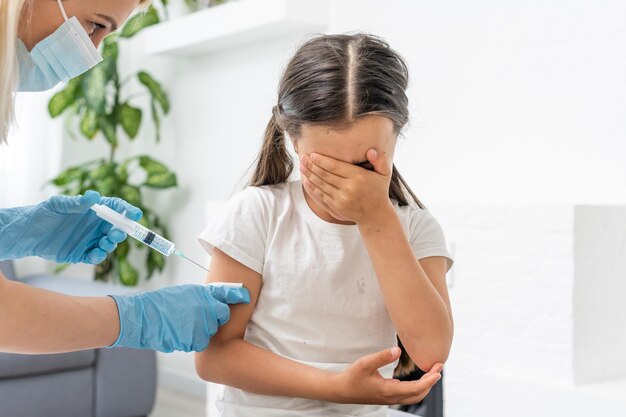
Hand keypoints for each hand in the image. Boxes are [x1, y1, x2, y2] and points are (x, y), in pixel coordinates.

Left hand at [0, 190, 141, 263]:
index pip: (116, 208)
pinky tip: (95, 254)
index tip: (136, 215)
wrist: (30, 234)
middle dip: (121, 231)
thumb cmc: (44, 213)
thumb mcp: (59, 205)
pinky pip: (97, 256)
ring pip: (110, 243)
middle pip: (117, 227)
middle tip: (116, 233)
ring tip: (104, 243)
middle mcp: (96, 225)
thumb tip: (94, 195)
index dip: (127, 210)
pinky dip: (99, 256)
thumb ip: (77, 203)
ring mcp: (91, 239)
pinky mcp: (84, 253)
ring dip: (111, 244)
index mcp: (94, 210)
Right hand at [110, 284, 250, 352]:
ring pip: (210, 331)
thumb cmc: (161, 303)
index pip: (228, 293)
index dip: (238, 294)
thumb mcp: (185, 292)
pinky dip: (192, 339)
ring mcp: (202, 325)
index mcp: (203, 293)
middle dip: (214, 317)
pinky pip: (200, 342)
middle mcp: (206, 308)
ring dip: (201, 329)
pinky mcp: (194, 340)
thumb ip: (204, 296)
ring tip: (183, 323)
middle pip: (222, 315)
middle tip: (197, 315)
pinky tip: (180, 332)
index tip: (245, 296)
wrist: (143, 318)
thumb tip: (217, 299)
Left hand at [299, 149, 393, 224]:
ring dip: (309, 175)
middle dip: (312, 165)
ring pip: (321, 184)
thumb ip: (380, 160)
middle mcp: (349, 188)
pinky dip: (312, 187)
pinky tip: (305, 180)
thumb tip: (371, 151)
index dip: (322, 160)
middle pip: (325, 174)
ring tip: (301, 167)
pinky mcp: (336, 207)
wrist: (375, 215)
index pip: (335, 166)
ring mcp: (342, 199)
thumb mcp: (384, 174)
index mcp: (359, 177)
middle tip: (302, 158)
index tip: (313, 155)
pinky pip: (321, 195)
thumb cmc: (378, 191)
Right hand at [332, 347, 441, 404]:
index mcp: (388, 391)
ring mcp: (390, 399)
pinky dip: (417, 388)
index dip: (429, 381)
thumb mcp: (365, 363)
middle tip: (439, 367)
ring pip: (413, 396)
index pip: (415, 389)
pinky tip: (418, 378)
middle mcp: (391, 397)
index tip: (438, 371)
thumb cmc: (352, 377)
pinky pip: (407, 395)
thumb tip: (398, 350)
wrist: (341, 390)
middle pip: (419, 395)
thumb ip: (382, 356)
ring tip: (432, 372)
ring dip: (425, 386)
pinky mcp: (387, 396)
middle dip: (431, 382)